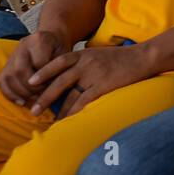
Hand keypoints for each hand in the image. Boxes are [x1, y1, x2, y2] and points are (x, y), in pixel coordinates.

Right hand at [0, 30, 65, 105]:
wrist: (53, 37)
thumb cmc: (61, 50)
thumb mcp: (66, 56)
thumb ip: (59, 71)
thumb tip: (52, 92)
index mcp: (40, 39)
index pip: (39, 63)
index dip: (45, 78)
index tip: (53, 86)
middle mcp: (23, 44)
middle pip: (20, 70)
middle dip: (31, 88)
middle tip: (42, 97)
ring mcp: (14, 53)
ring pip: (9, 76)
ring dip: (21, 93)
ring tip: (34, 101)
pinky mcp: (7, 63)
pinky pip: (1, 80)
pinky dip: (9, 93)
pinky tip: (21, 102)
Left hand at [27, 45, 151, 118]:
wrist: (143, 57)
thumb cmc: (122, 58)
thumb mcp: (98, 55)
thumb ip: (84, 63)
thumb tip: (70, 77)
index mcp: (83, 54)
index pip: (58, 62)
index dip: (43, 72)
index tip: (30, 83)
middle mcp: (85, 63)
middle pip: (59, 81)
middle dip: (45, 96)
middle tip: (34, 110)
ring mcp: (94, 74)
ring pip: (70, 94)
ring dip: (59, 109)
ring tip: (51, 120)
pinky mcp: (104, 85)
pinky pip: (85, 101)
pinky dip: (75, 112)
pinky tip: (69, 120)